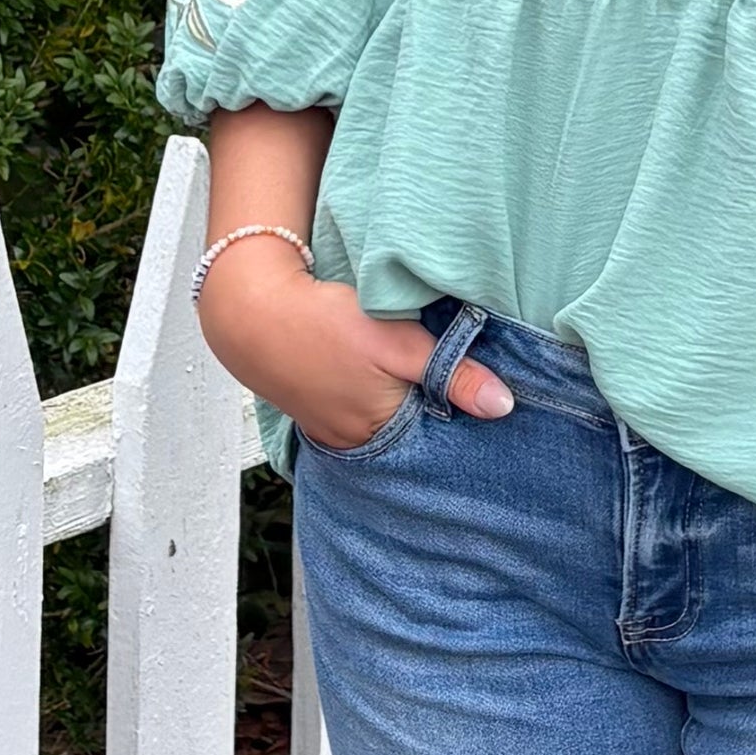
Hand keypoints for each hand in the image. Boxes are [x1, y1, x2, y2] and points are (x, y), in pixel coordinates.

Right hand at [195, 243, 514, 449]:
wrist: (252, 310)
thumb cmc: (324, 322)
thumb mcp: (398, 342)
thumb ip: (451, 373)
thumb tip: (503, 405)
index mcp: (380, 431)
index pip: (441, 439)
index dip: (464, 418)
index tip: (488, 402)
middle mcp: (355, 443)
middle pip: (414, 437)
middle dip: (437, 416)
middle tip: (459, 388)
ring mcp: (333, 433)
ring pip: (387, 426)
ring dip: (406, 407)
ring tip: (420, 381)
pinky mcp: (319, 416)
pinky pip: (360, 418)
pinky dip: (378, 404)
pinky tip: (385, 383)